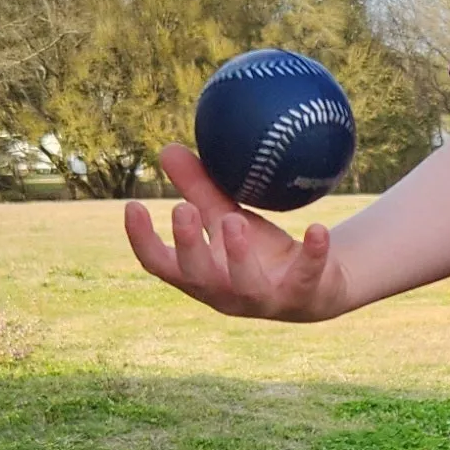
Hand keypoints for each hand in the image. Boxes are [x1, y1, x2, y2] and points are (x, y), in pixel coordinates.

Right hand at [123, 143, 347, 321]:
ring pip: (246, 284)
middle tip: (182, 209)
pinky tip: (317, 227)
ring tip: (235, 220)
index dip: (143, 240)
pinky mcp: (302, 296)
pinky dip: (312, 253)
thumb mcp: (225, 217)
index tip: (133, 205)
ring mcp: (263, 300)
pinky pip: (306, 276)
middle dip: (188, 245)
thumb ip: (198, 189)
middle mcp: (225, 293)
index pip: (160, 264)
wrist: (315, 285)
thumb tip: (166, 149)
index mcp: (200, 276)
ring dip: (238, 254)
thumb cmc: (258, 250)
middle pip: (197, 276)